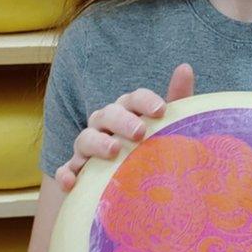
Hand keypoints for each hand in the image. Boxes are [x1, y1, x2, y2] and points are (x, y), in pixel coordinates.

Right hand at [54, 63, 194, 192]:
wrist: (133, 184)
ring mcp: (87, 148)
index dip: (145, 101)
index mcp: (127, 111)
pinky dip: (66, 174)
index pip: (133, 99)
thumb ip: (177, 98)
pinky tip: (71, 182)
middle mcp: (104, 125)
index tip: (161, 110)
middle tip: (140, 132)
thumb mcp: (167, 125)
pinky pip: (67, 170)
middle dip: (122, 121)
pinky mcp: (77, 172)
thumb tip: (185, 67)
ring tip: (113, 150)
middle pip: (108, 115)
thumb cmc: (151, 146)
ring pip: (85, 139)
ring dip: (96, 143)